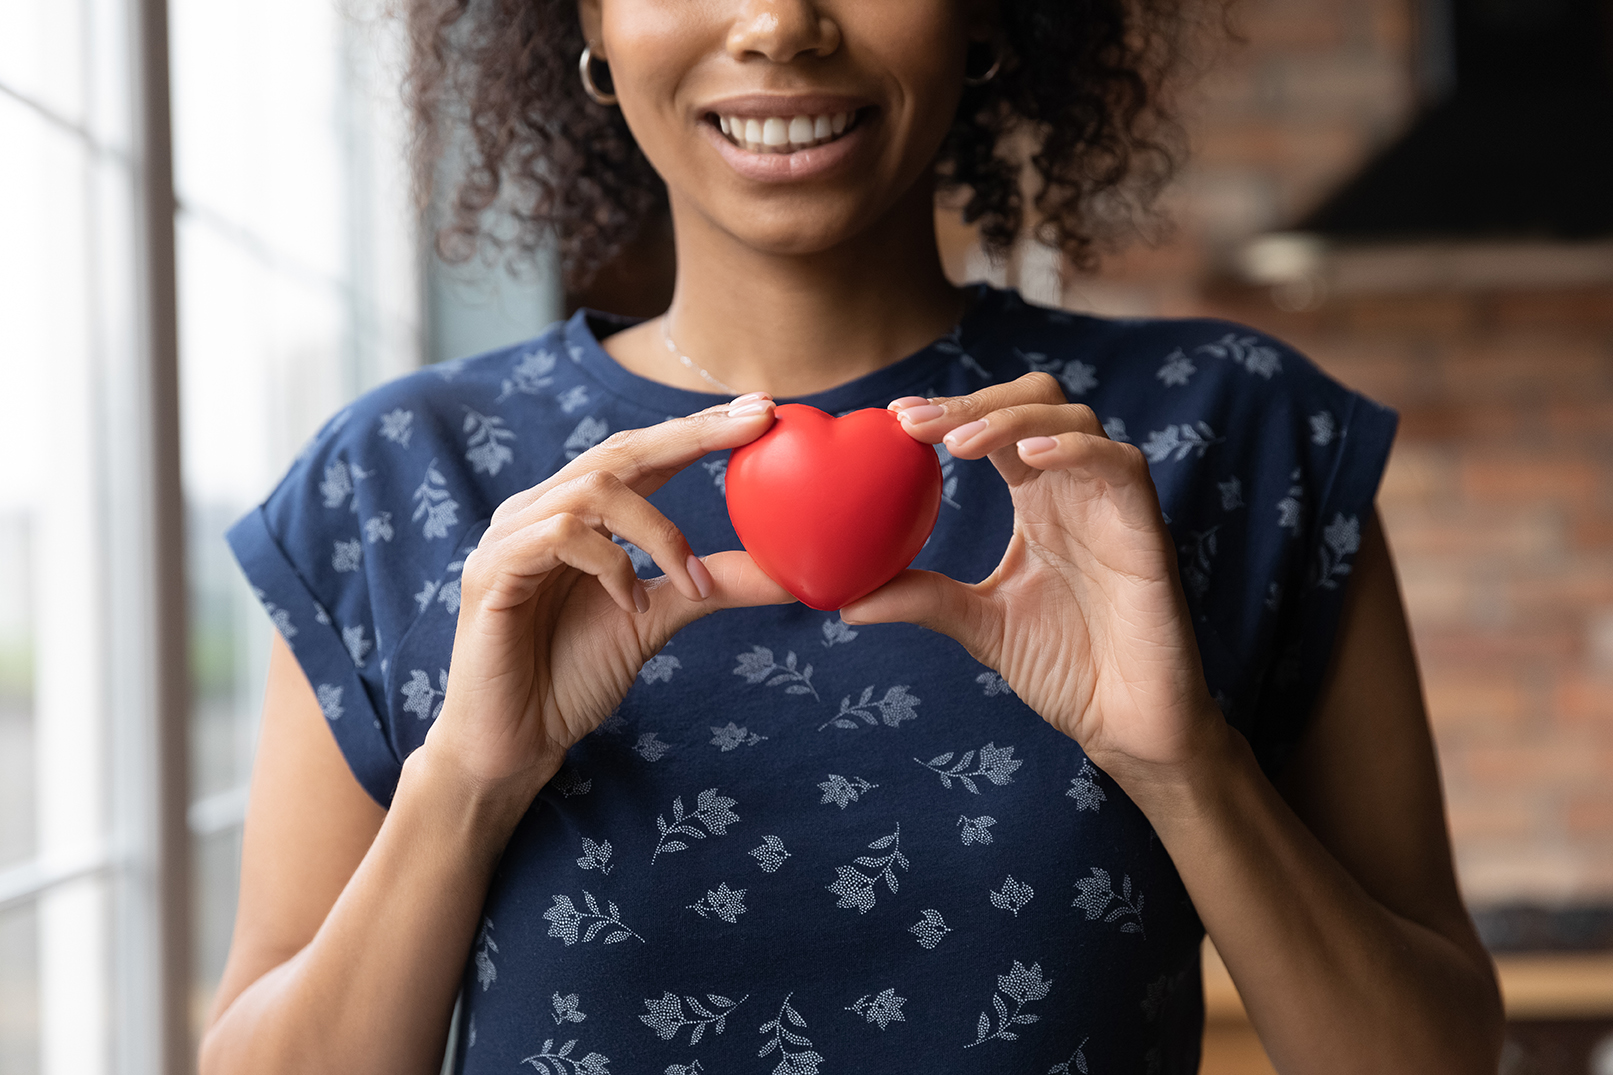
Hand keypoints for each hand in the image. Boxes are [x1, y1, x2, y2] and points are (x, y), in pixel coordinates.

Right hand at [422, 395, 792, 800]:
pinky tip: (631, 606)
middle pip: (620, 450)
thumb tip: (789, 572)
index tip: (762, 410)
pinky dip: (610, 566)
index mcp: (577, 515)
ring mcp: (511, 537)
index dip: (698, 428)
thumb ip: (711, 587)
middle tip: (754, 424)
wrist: (512, 744)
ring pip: (594, 490)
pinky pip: (559, 536)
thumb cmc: (571, 678)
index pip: (642, 454)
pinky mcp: (492, 571)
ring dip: (659, 533)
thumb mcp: (657, 621)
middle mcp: (541, 511)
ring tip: (690, 587)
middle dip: (691, 434)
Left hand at [841, 374, 1223, 782]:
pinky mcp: (1146, 529)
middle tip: (914, 424)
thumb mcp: (980, 626)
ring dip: (1011, 420)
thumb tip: (845, 602)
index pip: (993, 429)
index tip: (894, 417)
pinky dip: (1073, 450)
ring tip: (957, 444)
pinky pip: (1120, 463)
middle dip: (975, 400)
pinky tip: (1027, 459)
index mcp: (1039, 500)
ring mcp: (1113, 504)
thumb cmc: (1068, 670)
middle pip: (1035, 400)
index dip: (949, 411)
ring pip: (1074, 418)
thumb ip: (924, 600)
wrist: (1128, 724)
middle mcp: (1076, 488)